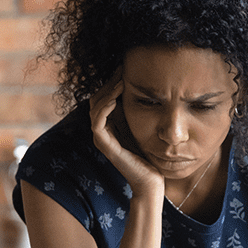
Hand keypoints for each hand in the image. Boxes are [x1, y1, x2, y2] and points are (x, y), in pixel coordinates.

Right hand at [89, 71, 163, 195]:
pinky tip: (115, 98)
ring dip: (107, 91)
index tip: (124, 67)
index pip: (104, 96)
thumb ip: (140, 110)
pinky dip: (104, 107)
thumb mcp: (146, 125)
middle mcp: (103, 129)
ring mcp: (102, 138)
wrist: (152, 180)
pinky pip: (97, 122)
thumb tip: (145, 86)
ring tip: (120, 80)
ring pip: (95, 107)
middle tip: (121, 69)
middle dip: (109, 82)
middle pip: (97, 98)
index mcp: (111, 123)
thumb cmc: (151, 154)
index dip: (112, 81)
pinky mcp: (105, 145)